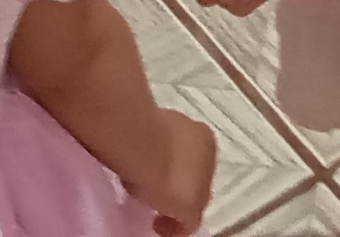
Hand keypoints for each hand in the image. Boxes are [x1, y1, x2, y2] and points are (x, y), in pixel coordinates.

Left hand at [134, 108, 218, 235]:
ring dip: (157, 169)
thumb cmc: (169, 178)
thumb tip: (181, 222)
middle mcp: (193, 127)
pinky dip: (140, 159)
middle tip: (155, 203)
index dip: (187, 207)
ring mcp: (165, 119)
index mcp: (210, 145)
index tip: (166, 220)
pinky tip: (129, 171)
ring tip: (139, 186)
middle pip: (186, 165)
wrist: (136, 147)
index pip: (204, 182)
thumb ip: (189, 218)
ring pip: (165, 153)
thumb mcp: (188, 210)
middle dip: (174, 185)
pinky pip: (143, 145)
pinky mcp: (138, 118)